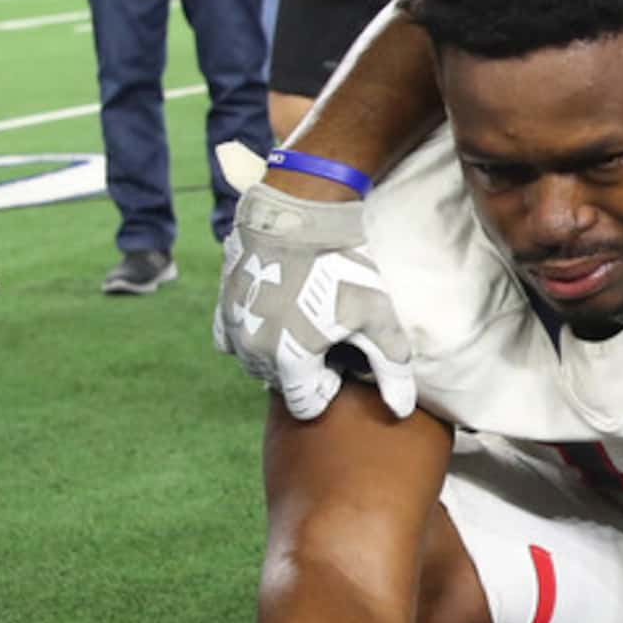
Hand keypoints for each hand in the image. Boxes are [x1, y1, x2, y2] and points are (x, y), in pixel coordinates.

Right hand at [212, 161, 415, 420]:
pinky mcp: (221, 304)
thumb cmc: (343, 266)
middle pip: (282, 383)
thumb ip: (390, 368)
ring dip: (278, 354)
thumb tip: (401, 410)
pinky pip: (232, 340)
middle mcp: (253, 350)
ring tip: (304, 322)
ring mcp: (232, 326)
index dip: (329, 385)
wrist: (300, 212)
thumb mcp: (377, 317)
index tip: (340, 356)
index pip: (307, 404)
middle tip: (325, 335)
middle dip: (304, 369)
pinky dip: (253, 336)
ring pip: (256, 363)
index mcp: (289, 360)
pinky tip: (276, 314)